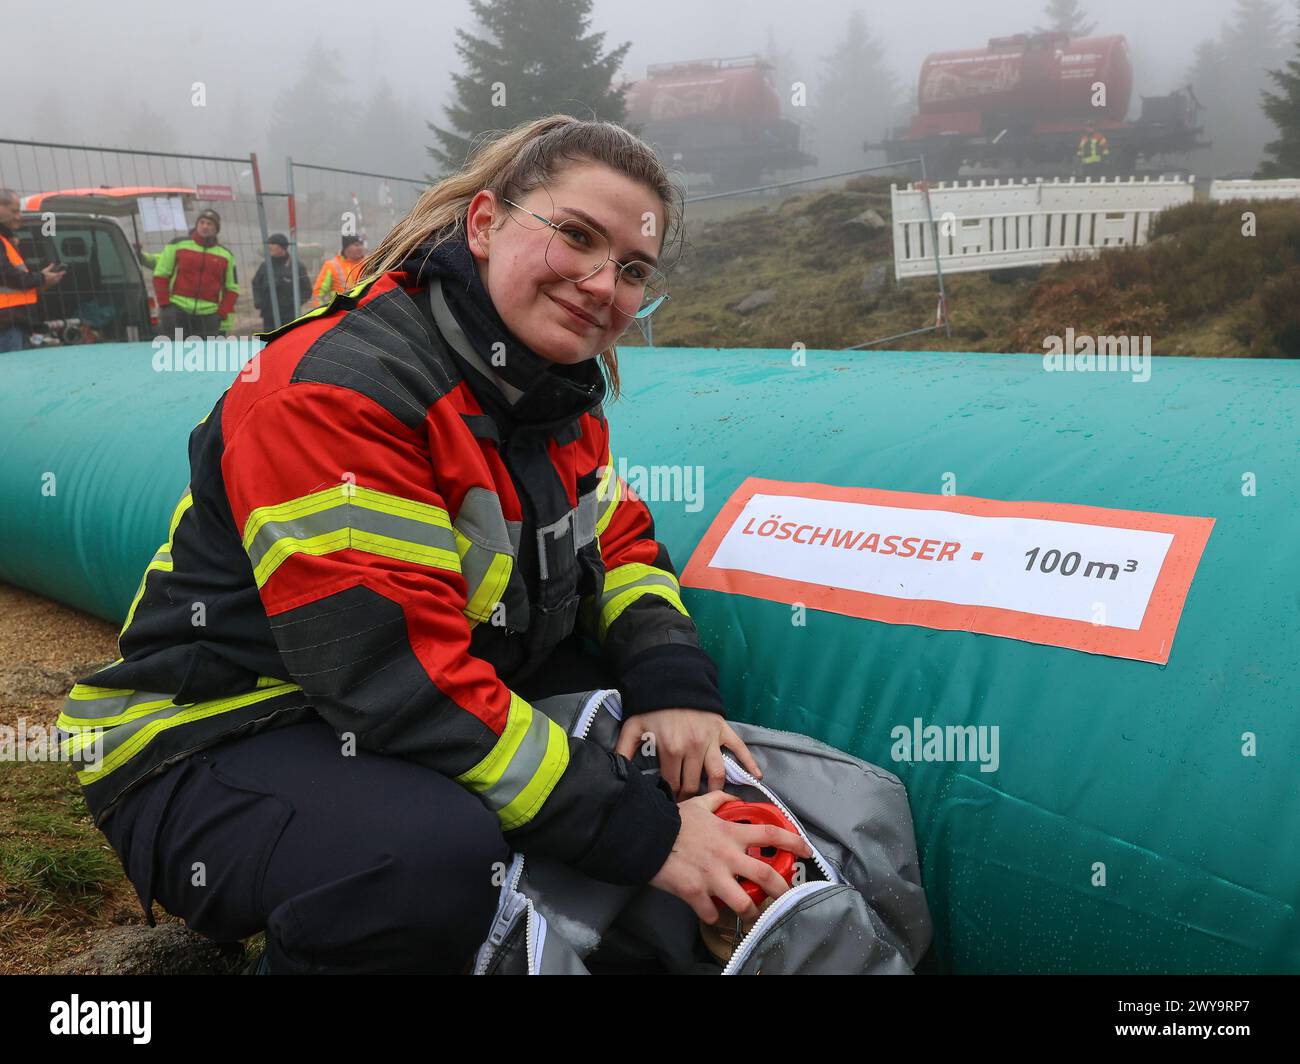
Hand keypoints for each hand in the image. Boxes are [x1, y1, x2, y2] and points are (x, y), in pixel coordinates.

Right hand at [41, 264, 65, 288]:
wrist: (40, 282)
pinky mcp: (52, 285)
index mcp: (54, 275)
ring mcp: (54, 282)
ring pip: (58, 280)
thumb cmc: (42, 275)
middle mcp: (55, 279)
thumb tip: (53, 263)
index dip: (63, 272)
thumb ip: (50, 267)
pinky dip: (56, 281)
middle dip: (60, 276)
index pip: (60, 273)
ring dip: (58, 278)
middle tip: (61, 274)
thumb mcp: (46, 270)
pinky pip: (55, 283)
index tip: (65, 271)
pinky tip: (55, 281)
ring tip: (58, 277)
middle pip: (60, 277)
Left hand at [615, 707, 761, 799]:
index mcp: (671, 749)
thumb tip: (616, 772)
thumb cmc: (652, 706)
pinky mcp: (722, 730)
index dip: (670, 796)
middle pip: (694, 784)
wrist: (673, 679)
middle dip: (689, 797)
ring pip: (717, 774)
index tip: (670, 804)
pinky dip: (749, 763)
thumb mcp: (634, 726)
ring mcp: (710, 739)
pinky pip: (739, 748)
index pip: (673, 784)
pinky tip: (756, 777)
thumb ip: (624, 750)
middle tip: (686, 804)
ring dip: (715, 790)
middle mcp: (693, 747)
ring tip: (711, 799)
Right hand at [649, 790, 811, 922]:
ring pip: (743, 902)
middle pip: (765, 875)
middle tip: (787, 897)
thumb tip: (731, 798)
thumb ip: (718, 801)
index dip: (792, 842)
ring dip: (750, 911)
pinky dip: (714, 916)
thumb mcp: (698, 804)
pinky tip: (713, 913)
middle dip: (782, 889)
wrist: (646, 836)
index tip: (805, 850)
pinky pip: (711, 913)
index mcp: (731, 834)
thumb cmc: (673, 821)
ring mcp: (712, 877)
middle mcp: (727, 856)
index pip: (770, 834)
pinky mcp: (695, 893)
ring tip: (750, 914)